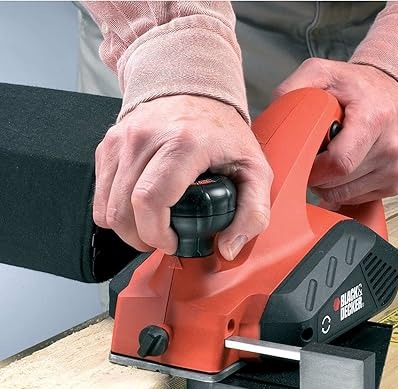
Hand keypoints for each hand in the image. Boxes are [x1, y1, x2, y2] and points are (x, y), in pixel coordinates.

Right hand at [93, 95, 271, 259]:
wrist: (195, 89)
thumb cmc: (224, 131)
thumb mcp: (255, 170)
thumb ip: (254, 212)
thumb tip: (229, 248)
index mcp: (183, 144)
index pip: (150, 200)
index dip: (156, 233)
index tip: (171, 242)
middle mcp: (145, 138)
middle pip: (122, 208)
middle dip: (139, 238)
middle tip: (161, 241)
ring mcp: (123, 139)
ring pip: (105, 204)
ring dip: (125, 228)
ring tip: (149, 228)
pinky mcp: (109, 143)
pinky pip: (100, 191)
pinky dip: (115, 209)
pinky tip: (138, 208)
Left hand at [274, 59, 397, 204]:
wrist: (394, 93)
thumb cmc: (356, 86)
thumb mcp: (323, 73)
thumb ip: (293, 90)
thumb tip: (272, 120)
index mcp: (373, 119)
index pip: (339, 163)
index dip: (313, 169)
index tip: (304, 158)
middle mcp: (390, 147)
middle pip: (338, 184)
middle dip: (317, 176)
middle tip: (315, 156)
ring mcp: (395, 169)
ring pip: (344, 196)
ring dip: (328, 184)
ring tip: (330, 160)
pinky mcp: (395, 184)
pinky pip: (356, 200)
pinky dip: (343, 189)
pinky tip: (344, 169)